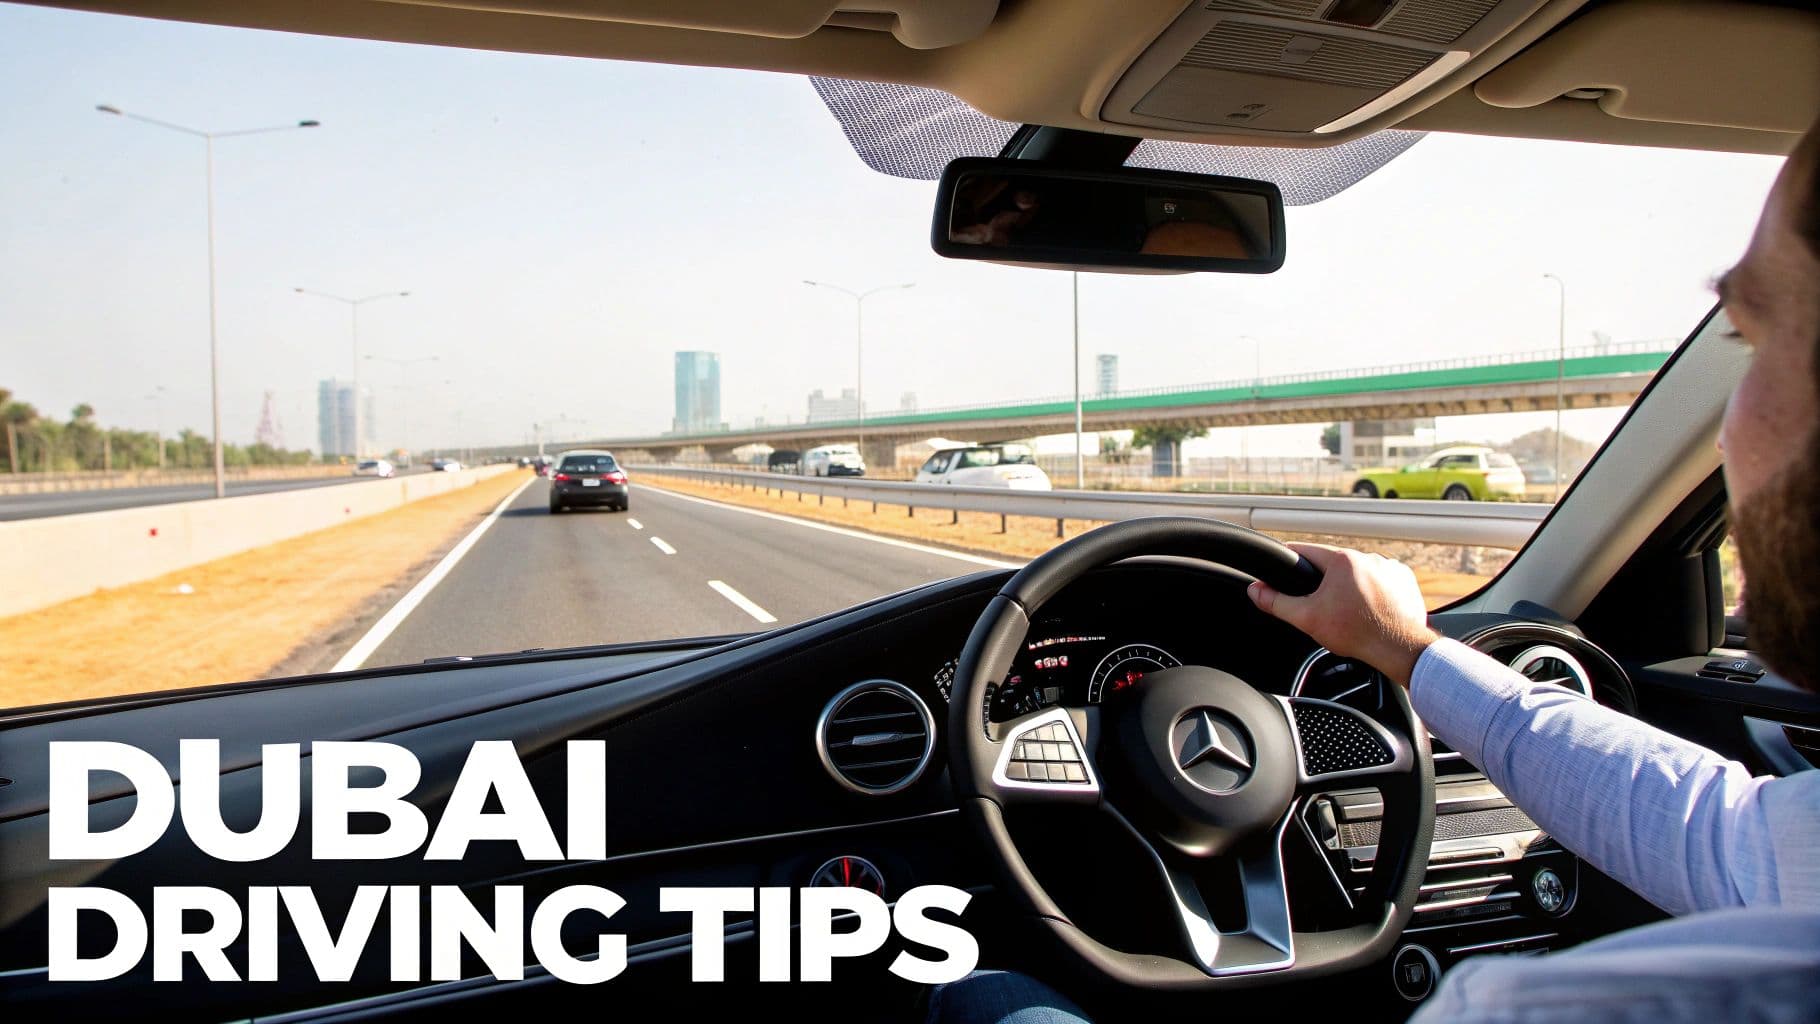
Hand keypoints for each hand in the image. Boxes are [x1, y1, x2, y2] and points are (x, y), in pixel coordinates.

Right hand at [1246, 543, 1438, 687]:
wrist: (1398, 648)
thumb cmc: (1356, 632)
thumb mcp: (1307, 619)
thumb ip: (1277, 603)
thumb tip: (1256, 591)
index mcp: (1342, 560)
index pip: (1306, 551)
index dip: (1290, 559)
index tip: (1283, 564)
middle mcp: (1368, 557)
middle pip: (1334, 565)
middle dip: (1325, 582)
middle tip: (1322, 605)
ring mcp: (1390, 568)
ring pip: (1359, 573)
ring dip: (1352, 586)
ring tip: (1349, 612)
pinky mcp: (1404, 580)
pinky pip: (1382, 581)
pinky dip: (1374, 592)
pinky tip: (1370, 611)